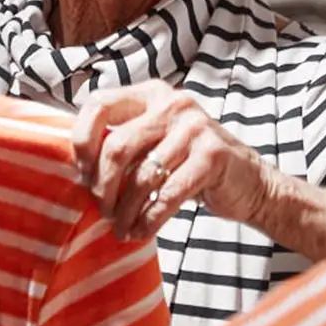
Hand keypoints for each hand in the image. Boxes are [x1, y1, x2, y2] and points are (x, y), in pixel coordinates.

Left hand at [71, 80, 275, 240]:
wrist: (247, 182)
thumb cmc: (188, 164)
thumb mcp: (155, 142)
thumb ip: (123, 143)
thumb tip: (77, 170)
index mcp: (151, 94)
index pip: (99, 104)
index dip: (82, 141)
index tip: (82, 173)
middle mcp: (172, 103)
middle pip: (117, 147)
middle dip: (103, 186)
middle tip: (102, 210)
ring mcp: (195, 127)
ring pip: (142, 176)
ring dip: (126, 210)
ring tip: (121, 228)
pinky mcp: (212, 155)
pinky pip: (168, 194)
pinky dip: (149, 219)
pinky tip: (142, 231)